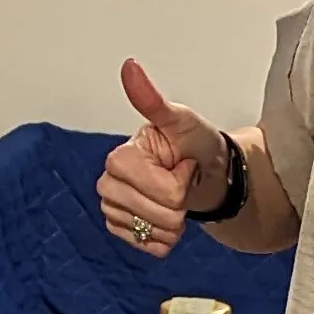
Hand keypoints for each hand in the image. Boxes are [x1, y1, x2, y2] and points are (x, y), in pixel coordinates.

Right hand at [99, 59, 224, 257]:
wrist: (206, 175)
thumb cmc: (195, 145)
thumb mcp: (183, 121)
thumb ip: (153, 100)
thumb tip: (130, 66)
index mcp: (119, 157)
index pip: (160, 190)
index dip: (179, 181)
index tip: (181, 164)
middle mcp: (107, 183)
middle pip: (156, 214)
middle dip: (179, 204)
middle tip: (181, 182)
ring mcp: (111, 209)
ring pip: (152, 233)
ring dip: (175, 222)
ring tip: (176, 200)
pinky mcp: (120, 230)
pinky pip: (149, 247)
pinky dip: (166, 238)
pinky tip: (168, 219)